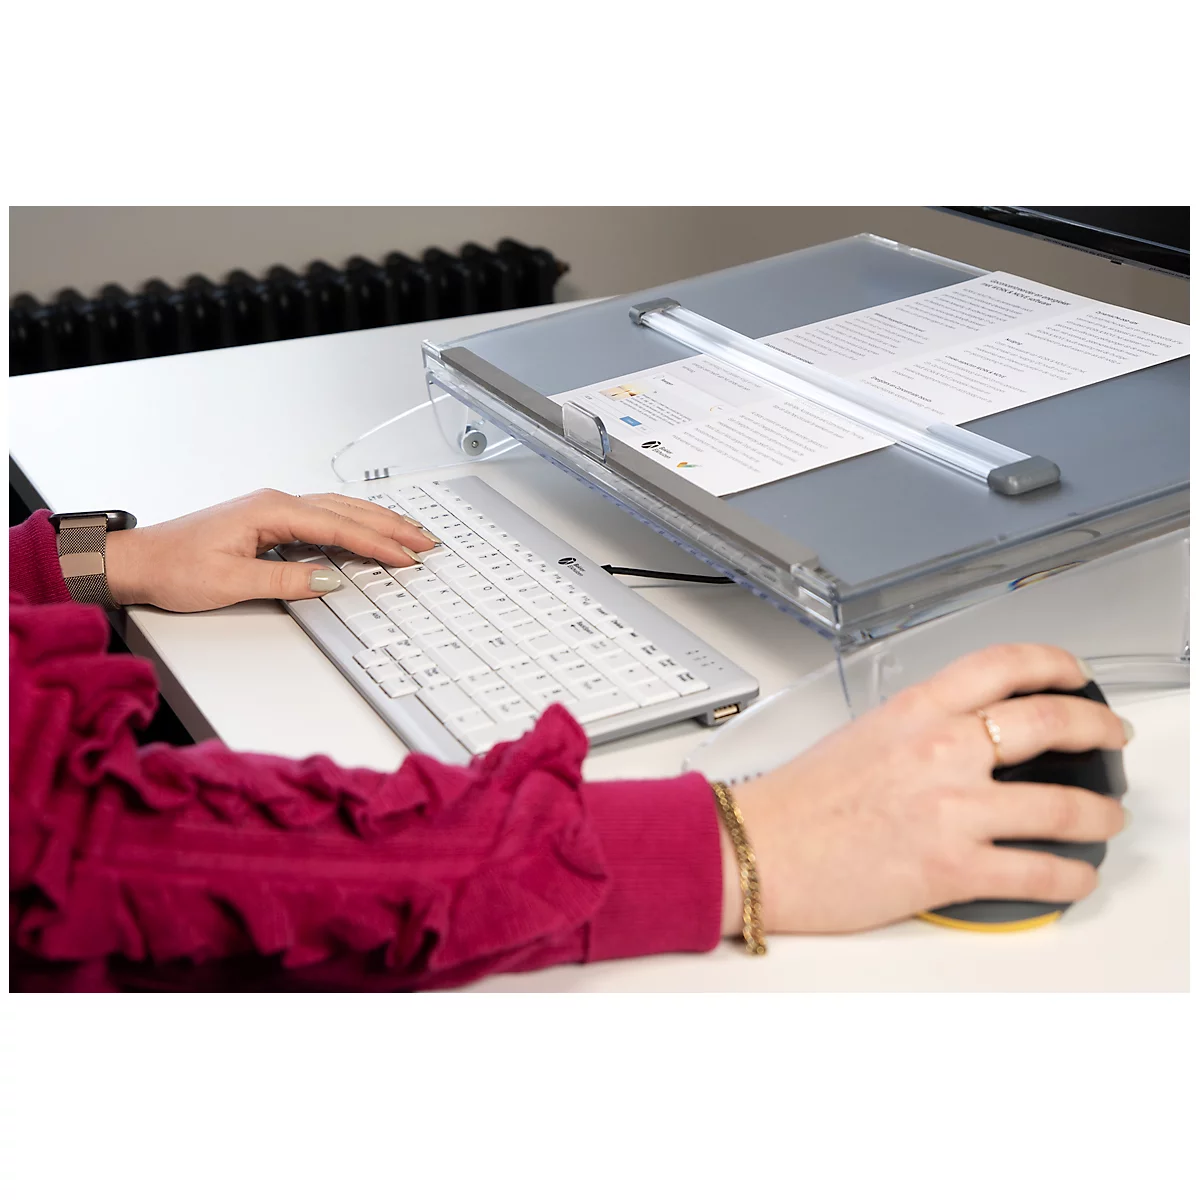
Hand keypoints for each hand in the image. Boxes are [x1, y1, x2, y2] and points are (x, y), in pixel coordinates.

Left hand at [105, 490, 437, 611]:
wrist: (138, 560)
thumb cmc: (173, 567)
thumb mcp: (230, 583)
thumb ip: (285, 580)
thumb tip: (329, 579)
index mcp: (271, 511)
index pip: (339, 527)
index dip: (378, 544)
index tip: (407, 557)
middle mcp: (275, 503)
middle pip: (347, 510)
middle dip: (390, 526)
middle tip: (426, 541)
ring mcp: (272, 509)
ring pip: (337, 509)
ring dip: (375, 521)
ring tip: (407, 533)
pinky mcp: (267, 520)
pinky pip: (323, 517)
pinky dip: (352, 523)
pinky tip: (364, 531)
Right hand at [718, 644, 1131, 935]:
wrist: (756, 850)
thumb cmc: (795, 802)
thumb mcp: (859, 737)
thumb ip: (917, 729)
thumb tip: (960, 737)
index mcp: (914, 711)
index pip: (1003, 665)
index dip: (1054, 663)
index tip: (1075, 674)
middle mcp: (940, 751)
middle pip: (1050, 722)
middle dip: (1100, 728)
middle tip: (1112, 737)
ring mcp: (951, 809)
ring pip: (1062, 805)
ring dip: (1100, 814)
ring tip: (1107, 818)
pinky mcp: (951, 867)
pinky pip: (1038, 871)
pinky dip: (1071, 876)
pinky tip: (1075, 875)